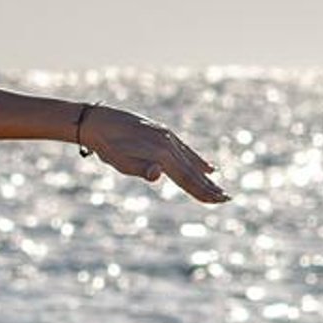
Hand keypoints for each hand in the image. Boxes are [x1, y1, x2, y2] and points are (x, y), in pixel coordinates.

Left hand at [82, 105, 228, 202]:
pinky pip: (185, 149)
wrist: (97, 120)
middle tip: (226, 199)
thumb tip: (158, 175)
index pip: (185, 178)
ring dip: (204, 175)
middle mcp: (168, 144)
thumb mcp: (119, 161)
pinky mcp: (162, 132)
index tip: (218, 201)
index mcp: (160, 154)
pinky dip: (197, 159)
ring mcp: (167, 136)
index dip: (201, 191)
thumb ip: (140, 169)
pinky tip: (207, 167)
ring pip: (190, 160)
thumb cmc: (106, 145)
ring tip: (217, 186)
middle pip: (192, 170)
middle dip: (208, 186)